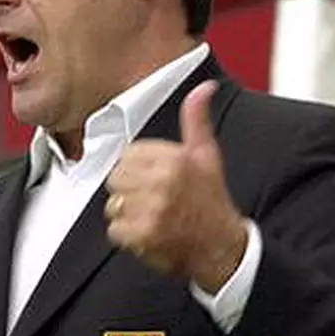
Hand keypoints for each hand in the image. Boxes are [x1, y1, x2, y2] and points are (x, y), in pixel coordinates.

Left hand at [105, 80, 248, 293]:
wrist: (221, 247)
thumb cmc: (211, 201)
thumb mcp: (207, 155)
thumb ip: (197, 119)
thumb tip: (204, 88)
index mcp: (174, 159)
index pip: (129, 154)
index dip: (139, 168)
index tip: (155, 179)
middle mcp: (162, 182)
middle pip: (117, 178)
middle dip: (130, 189)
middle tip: (153, 199)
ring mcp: (151, 209)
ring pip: (113, 204)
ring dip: (127, 213)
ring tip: (152, 216)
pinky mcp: (142, 234)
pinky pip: (115, 229)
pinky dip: (127, 235)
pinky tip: (148, 233)